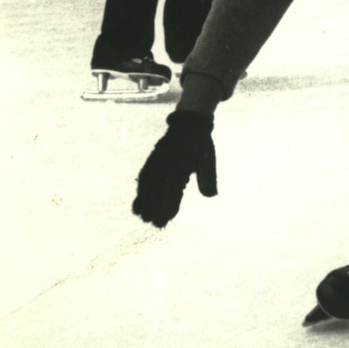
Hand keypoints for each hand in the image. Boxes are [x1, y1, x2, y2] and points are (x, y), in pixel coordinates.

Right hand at [132, 111, 216, 226]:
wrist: (189, 122)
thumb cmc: (202, 145)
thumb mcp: (209, 159)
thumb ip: (209, 177)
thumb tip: (211, 195)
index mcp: (181, 160)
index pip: (173, 185)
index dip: (170, 202)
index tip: (168, 217)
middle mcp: (165, 160)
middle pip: (158, 186)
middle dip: (156, 206)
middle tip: (156, 224)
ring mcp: (156, 159)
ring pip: (147, 183)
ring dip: (145, 201)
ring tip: (144, 218)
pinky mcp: (151, 161)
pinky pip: (143, 178)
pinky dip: (140, 192)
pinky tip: (138, 206)